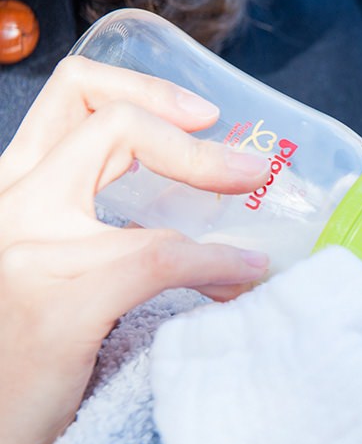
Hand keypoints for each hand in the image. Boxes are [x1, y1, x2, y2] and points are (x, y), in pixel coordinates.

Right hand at [0, 56, 271, 443]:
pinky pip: (161, 254)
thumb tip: (191, 204)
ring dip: (212, 174)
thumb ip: (92, 219)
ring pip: (130, 153)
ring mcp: (26, 243)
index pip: (72, 94)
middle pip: (104, 111)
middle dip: (189, 129)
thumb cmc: (24, 353)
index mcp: (13, 186)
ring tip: (255, 215)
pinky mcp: (57, 298)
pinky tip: (241, 279)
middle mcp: (10, 198)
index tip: (203, 114)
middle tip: (248, 164)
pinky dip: (216, 262)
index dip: (144, 89)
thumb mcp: (48, 262)